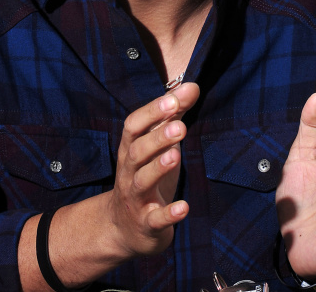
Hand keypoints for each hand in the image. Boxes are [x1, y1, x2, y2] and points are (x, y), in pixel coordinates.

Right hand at [106, 82, 199, 258]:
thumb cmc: (144, 177)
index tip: (173, 100)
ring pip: (142, 181)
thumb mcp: (156, 146)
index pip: (133, 125)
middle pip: (136, 151)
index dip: (151, 112)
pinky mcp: (147, 224)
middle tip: (180, 126)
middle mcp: (128, 172)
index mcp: (130, 149)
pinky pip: (156, 219)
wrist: (124, 229)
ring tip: (176, 154)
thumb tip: (191, 86)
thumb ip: (172, 116)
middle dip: (156, 137)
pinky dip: (169, 213)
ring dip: (158, 167)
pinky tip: (184, 207)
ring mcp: (135, 199)